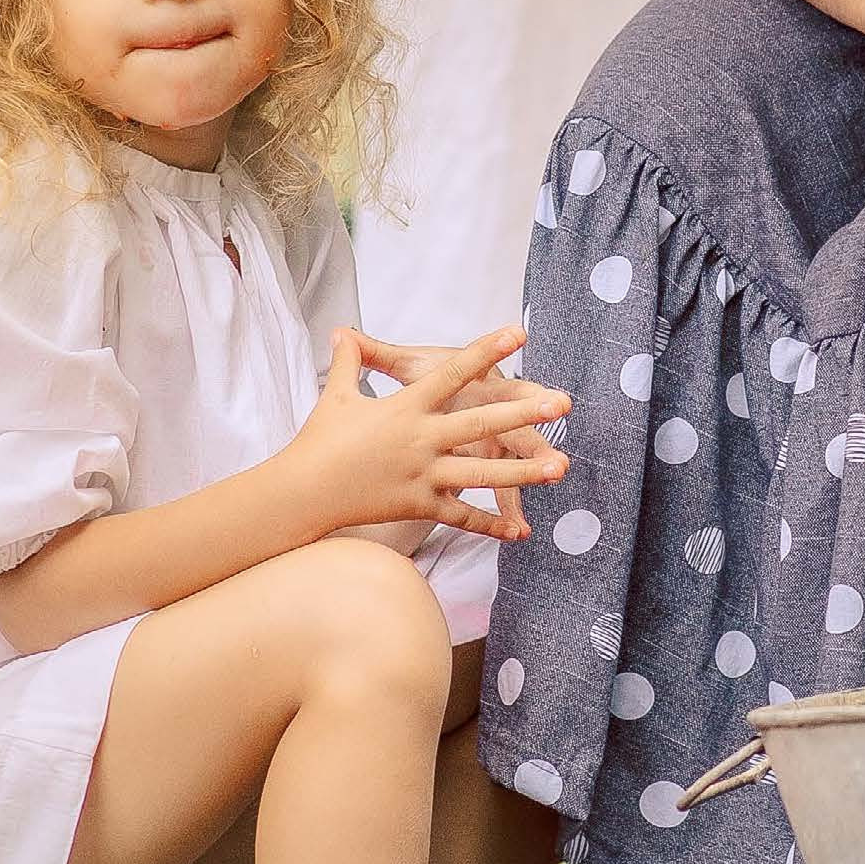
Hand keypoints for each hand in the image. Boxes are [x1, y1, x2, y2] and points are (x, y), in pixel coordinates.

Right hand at [289, 325, 570, 537]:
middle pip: (480, 422)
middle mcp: (420, 439)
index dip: (486, 351)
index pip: (453, 373)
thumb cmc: (320, 440)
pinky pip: (460, 516)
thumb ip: (351, 361)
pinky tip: (519, 533)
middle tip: (561, 404)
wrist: (303, 490)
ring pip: (481, 473)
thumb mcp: (336, 394)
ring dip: (523, 472)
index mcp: (406, 406)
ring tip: (559, 467)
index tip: (518, 332)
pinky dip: (489, 524)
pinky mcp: (419, 505)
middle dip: (523, 414)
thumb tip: (341, 330)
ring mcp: (423, 475)